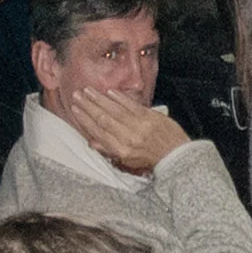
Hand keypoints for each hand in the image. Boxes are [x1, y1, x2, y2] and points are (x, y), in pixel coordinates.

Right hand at [70, 88, 188, 173]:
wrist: (176, 156)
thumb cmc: (151, 159)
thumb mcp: (127, 162)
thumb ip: (109, 150)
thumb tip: (91, 141)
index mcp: (121, 150)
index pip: (98, 132)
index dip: (85, 120)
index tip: (75, 110)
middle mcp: (128, 137)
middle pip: (103, 118)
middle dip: (88, 106)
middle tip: (77, 95)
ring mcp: (140, 125)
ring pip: (115, 110)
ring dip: (100, 99)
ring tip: (88, 90)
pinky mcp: (150, 116)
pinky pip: (131, 105)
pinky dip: (120, 98)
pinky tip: (109, 92)